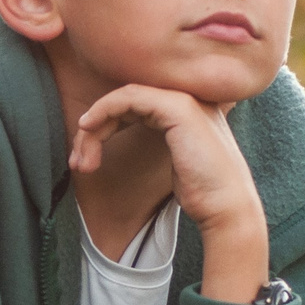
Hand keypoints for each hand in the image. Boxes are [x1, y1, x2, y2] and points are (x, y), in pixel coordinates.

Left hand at [71, 84, 267, 298]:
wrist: (227, 207)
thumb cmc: (202, 192)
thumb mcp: (176, 160)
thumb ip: (161, 140)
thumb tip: (123, 137)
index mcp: (188, 108)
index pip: (136, 104)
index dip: (106, 125)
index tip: (84, 156)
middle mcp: (188, 96)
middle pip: (126, 100)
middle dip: (94, 130)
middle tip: (78, 162)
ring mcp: (185, 99)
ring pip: (123, 97)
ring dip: (95, 127)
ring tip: (81, 161)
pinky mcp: (178, 107)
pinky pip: (129, 98)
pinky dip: (104, 111)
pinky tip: (89, 130)